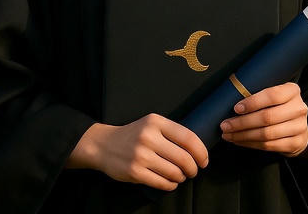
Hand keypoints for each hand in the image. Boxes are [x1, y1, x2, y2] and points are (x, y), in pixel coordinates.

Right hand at [66, 114, 208, 190]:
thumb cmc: (133, 135)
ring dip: (181, 177)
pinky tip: (171, 182)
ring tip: (180, 176)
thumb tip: (197, 149)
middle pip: (183, 157)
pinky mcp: (134, 172)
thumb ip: (171, 132)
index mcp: (156, 122)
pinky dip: (170, 185)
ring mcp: (140, 155)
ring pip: (174, 172)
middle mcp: (149, 137)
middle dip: (193, 168)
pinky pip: (161, 182)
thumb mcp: (151, 124)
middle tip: (194, 171)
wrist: (103, 145)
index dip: (201, 152)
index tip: (204, 160)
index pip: (188, 138)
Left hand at [220, 82, 307, 155]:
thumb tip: (230, 98)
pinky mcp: (296, 142)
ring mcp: (299, 127)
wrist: (297, 127)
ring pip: (267, 134)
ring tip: (228, 135)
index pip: (273, 95)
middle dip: (242, 122)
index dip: (253, 102)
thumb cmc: (278, 107)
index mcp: (292, 91)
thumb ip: (258, 94)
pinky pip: (269, 145)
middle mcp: (299, 108)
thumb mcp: (274, 96)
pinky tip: (239, 141)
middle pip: (268, 117)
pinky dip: (250, 144)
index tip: (236, 108)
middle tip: (225, 125)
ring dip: (243, 135)